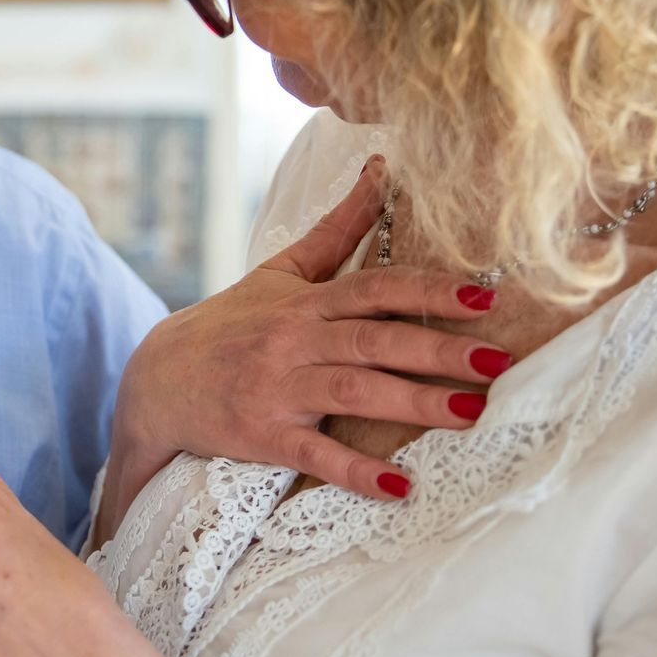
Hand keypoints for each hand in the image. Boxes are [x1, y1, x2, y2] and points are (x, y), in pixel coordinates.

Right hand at [100, 158, 506, 534]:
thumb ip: (337, 229)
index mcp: (306, 301)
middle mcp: (295, 340)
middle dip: (438, 350)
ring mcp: (278, 388)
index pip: (375, 288)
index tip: (484, 296)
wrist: (159, 378)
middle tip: (497, 361)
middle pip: (374, 340)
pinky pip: (313, 455)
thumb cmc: (232, 322)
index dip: (429, 290)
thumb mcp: (281, 271)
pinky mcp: (262, 435)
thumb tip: (381, 167)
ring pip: (353, 392)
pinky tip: (398, 488)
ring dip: (414, 403)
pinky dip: (355, 474)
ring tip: (471, 413)